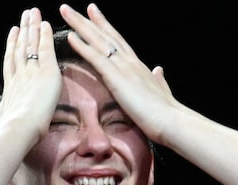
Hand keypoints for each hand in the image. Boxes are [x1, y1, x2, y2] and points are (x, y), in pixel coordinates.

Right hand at [0, 8, 60, 143]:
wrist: (17, 130)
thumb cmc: (5, 132)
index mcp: (9, 87)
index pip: (11, 61)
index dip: (12, 45)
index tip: (14, 32)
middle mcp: (20, 75)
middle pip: (20, 48)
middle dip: (23, 31)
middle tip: (25, 15)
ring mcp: (32, 72)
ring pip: (31, 45)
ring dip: (33, 27)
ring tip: (34, 12)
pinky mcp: (47, 73)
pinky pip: (46, 50)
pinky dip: (46, 36)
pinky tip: (46, 24)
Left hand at [59, 3, 177, 143]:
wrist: (171, 120)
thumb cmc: (166, 113)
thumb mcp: (161, 91)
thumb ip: (159, 80)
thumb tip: (159, 70)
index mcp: (138, 67)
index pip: (118, 42)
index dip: (104, 27)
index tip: (93, 13)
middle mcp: (130, 62)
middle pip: (105, 36)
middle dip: (87, 20)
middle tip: (70, 8)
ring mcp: (123, 68)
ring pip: (98, 41)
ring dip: (80, 25)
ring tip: (65, 12)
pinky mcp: (117, 78)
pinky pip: (96, 58)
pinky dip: (83, 46)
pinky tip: (71, 36)